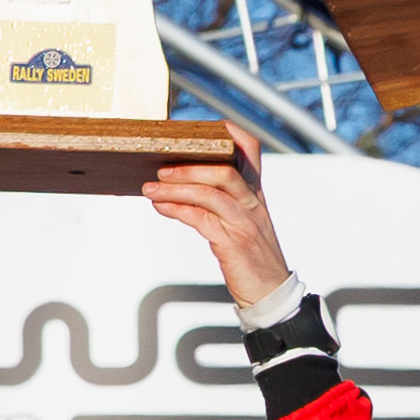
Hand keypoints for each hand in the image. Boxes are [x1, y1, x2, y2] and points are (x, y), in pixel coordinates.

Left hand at [138, 140, 293, 303]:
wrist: (269, 291)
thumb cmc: (251, 255)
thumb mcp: (241, 221)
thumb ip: (219, 201)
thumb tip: (180, 186)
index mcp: (255, 192)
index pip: (251, 150)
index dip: (231, 133)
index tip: (204, 128)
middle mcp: (252, 202)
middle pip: (224, 170)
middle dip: (189, 166)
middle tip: (161, 168)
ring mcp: (244, 221)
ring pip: (210, 193)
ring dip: (176, 188)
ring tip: (150, 188)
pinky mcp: (232, 242)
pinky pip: (201, 219)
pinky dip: (177, 210)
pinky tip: (161, 207)